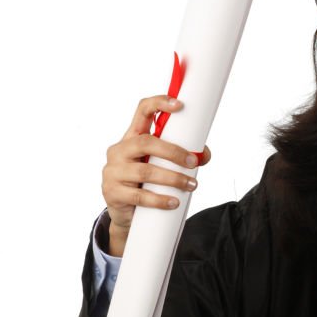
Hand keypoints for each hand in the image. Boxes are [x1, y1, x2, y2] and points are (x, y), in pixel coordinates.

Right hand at [100, 95, 211, 255]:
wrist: (127, 212)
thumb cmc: (147, 183)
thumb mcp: (163, 166)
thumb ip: (183, 157)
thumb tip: (203, 154)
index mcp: (132, 137)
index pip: (142, 111)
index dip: (159, 103)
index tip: (180, 105)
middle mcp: (119, 150)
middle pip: (146, 142)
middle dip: (173, 151)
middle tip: (193, 162)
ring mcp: (112, 171)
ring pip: (145, 171)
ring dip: (173, 178)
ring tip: (191, 185)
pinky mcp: (112, 192)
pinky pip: (139, 195)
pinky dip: (160, 199)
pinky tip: (174, 202)